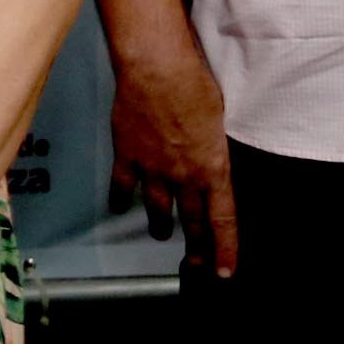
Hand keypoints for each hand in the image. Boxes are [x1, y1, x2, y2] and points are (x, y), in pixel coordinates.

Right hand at [109, 43, 238, 277]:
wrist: (157, 71)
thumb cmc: (196, 87)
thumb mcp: (220, 122)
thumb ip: (215, 149)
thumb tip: (210, 159)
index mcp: (213, 169)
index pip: (223, 219)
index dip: (224, 249)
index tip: (223, 271)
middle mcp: (184, 176)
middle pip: (192, 220)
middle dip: (196, 245)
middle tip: (196, 262)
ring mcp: (153, 169)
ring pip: (158, 209)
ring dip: (161, 225)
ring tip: (161, 234)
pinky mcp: (127, 156)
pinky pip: (123, 186)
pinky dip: (121, 199)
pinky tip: (119, 207)